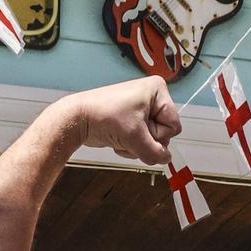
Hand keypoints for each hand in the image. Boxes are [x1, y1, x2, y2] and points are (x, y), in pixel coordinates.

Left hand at [65, 77, 181, 164]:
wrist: (77, 119)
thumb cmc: (102, 115)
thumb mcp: (134, 136)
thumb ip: (155, 152)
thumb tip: (166, 159)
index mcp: (157, 90)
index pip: (173, 125)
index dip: (158, 134)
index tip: (140, 130)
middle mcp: (151, 97)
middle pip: (163, 133)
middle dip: (145, 140)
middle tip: (128, 133)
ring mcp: (141, 110)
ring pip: (151, 140)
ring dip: (136, 144)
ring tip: (120, 135)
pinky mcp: (131, 121)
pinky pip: (141, 140)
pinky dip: (130, 144)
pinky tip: (117, 138)